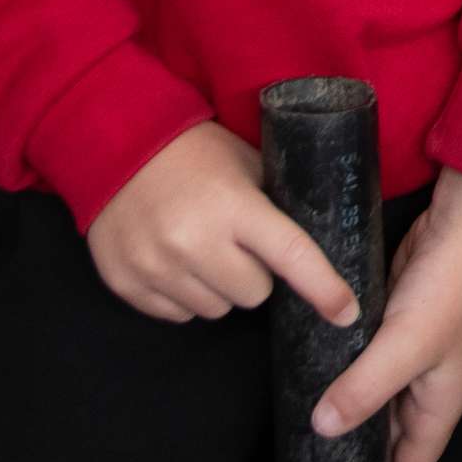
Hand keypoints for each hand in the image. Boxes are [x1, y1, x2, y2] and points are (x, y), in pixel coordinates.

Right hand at [87, 122, 358, 328]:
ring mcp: (156, 266)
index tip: (346, 313)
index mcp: (234, 205)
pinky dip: (183, 295)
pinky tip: (173, 260)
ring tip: (201, 249)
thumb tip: (320, 242)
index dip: (324, 288)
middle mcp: (193, 241)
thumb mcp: (245, 163)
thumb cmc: (193, 152)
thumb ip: (277, 202)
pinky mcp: (126, 283)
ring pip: (215, 310)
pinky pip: (177, 315)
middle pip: (254, 295)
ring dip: (218, 287)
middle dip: (255, 274)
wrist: (115, 146)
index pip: (291, 254)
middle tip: (237, 244)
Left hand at [312, 169, 461, 461]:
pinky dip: (344, 377)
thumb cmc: (453, 288)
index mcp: (439, 403)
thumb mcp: (408, 344)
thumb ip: (366, 388)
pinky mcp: (393, 324)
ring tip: (305, 444)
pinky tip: (313, 382)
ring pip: (375, 400)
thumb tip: (321, 430)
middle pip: (392, 439)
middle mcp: (426, 385)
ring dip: (348, 417)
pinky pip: (365, 364)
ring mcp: (410, 353)